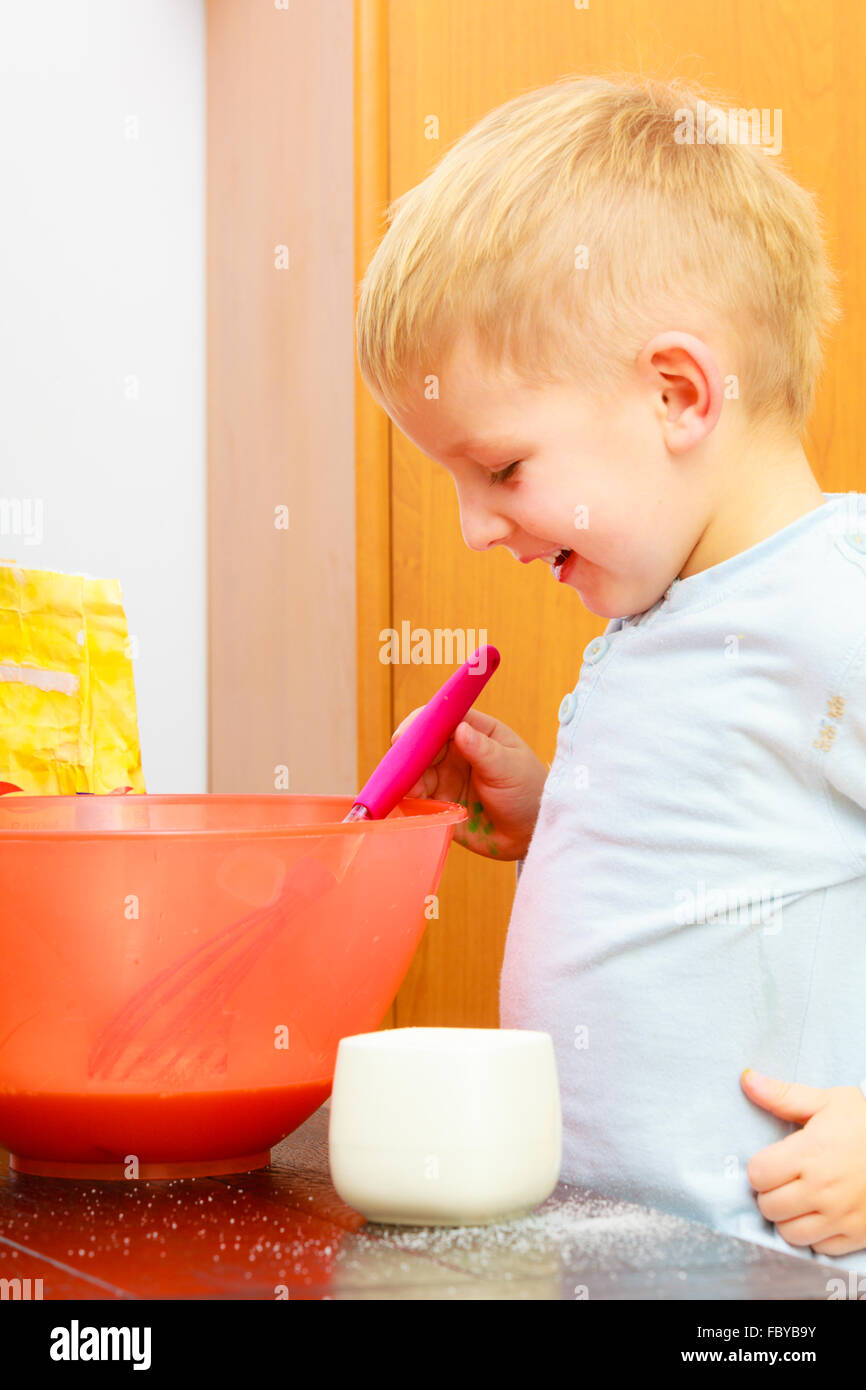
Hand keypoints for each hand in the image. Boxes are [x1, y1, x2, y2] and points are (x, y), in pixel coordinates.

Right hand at [390, 706, 547, 859]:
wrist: (530, 834)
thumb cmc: (529, 792)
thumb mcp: (510, 769)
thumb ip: (484, 751)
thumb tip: (460, 729)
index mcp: (476, 732)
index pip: (443, 717)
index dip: (422, 723)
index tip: (405, 736)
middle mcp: (456, 751)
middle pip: (422, 744)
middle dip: (407, 755)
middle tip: (400, 769)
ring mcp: (445, 777)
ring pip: (414, 772)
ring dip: (406, 780)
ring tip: (411, 792)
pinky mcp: (438, 802)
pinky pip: (416, 798)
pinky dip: (407, 800)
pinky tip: (406, 805)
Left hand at [742, 1068, 865, 1256]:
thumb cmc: (865, 1124)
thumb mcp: (828, 1101)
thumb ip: (783, 1095)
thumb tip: (746, 1079)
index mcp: (811, 1153)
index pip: (758, 1174)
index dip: (760, 1167)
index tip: (773, 1161)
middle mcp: (823, 1189)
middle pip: (769, 1207)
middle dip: (770, 1192)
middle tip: (785, 1180)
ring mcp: (840, 1216)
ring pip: (790, 1233)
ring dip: (788, 1217)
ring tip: (800, 1198)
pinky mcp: (857, 1235)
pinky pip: (819, 1248)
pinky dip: (815, 1235)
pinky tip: (821, 1214)